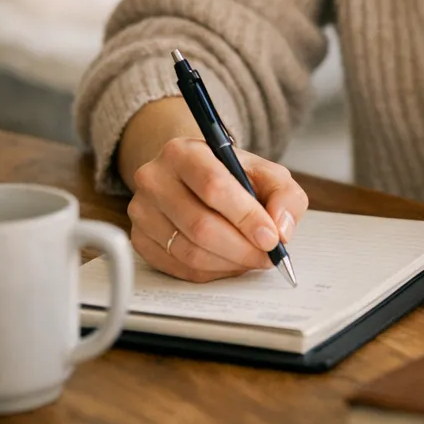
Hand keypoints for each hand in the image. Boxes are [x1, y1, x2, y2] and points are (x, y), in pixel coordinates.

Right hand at [127, 136, 309, 282]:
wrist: (190, 177)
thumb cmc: (230, 175)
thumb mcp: (264, 172)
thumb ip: (284, 195)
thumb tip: (281, 228)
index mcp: (183, 152)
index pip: (213, 186)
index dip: (245, 216)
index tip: (271, 237)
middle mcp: (154, 178)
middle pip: (200, 225)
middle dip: (242, 247)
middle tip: (267, 256)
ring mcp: (141, 211)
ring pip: (189, 251)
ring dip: (229, 263)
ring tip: (251, 258)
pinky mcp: (140, 239)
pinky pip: (179, 267)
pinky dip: (211, 272)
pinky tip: (228, 262)